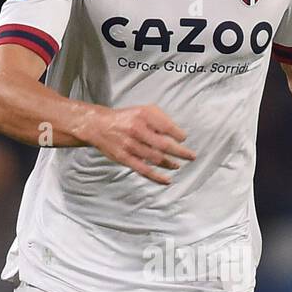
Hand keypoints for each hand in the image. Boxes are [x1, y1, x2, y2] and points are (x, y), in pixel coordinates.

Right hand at [80, 104, 195, 184]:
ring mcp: (130, 145)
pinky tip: (167, 180)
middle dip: (181, 152)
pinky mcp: (125, 159)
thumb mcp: (143, 110)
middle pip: (164, 144)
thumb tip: (177, 134)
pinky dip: (157, 177)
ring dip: (171, 164)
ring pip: (156, 158)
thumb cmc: (126, 118)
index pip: (167, 127)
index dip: (179, 134)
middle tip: (192, 156)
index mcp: (143, 116)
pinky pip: (144, 170)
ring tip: (178, 165)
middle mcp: (137, 130)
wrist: (99, 126)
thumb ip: (160, 119)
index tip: (183, 138)